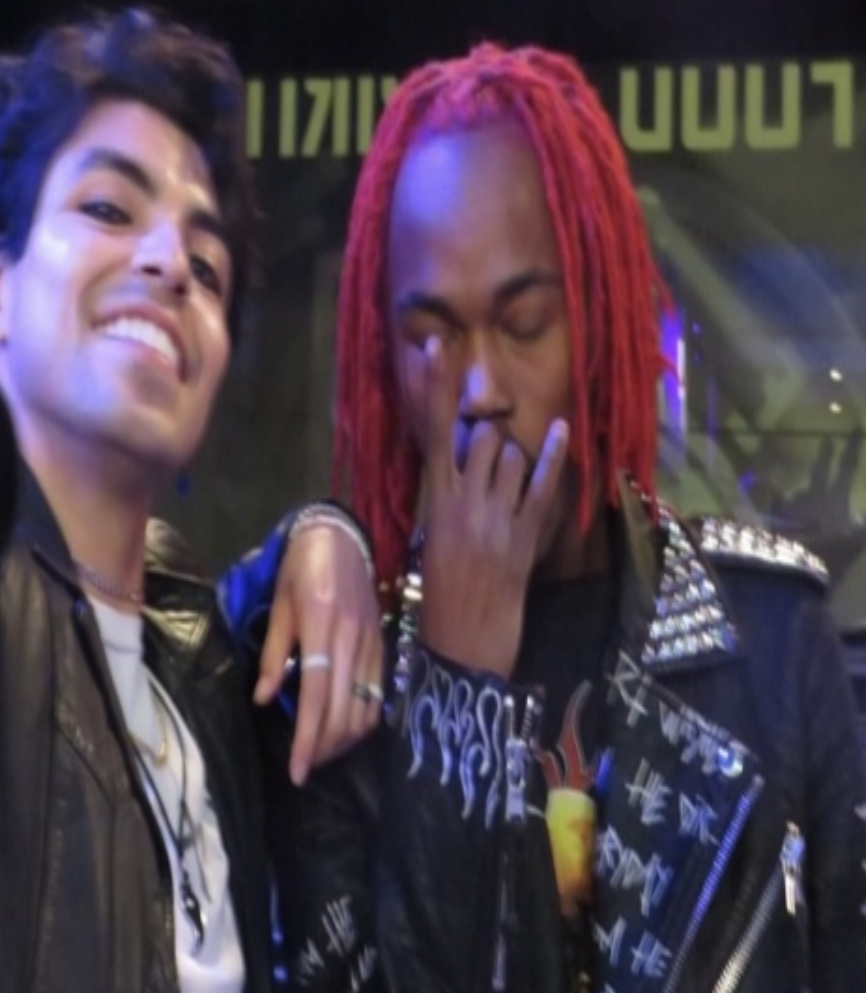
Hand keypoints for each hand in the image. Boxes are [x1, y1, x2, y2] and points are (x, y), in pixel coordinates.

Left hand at [254, 519, 382, 785]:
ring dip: (345, 739)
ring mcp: (372, 642)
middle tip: (306, 766)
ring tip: (323, 750)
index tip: (298, 771)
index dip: (308, 738)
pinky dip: (364, 719)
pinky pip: (378, 693)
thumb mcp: (279, 606)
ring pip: (366, 708)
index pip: (316, 696)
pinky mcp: (382, 643)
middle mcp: (351, 639)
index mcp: (320, 627)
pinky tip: (346, 727)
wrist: (340, 536)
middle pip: (343, 710)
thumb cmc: (300, 568)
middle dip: (325, 747)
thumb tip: (265, 700)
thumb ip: (274, 654)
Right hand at [418, 337, 568, 676]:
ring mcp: (496, 519)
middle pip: (480, 437)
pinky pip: (542, 487)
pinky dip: (552, 458)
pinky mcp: (525, 538)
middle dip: (486, 435)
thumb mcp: (434, 537)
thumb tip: (465, 453)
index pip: (432, 432)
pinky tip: (561, 431)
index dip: (435, 388)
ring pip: (510, 456)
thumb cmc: (441, 596)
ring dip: (512, 458)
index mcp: (434, 503)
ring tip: (505, 485)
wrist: (462, 646)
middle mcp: (464, 503)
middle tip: (484, 455)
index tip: (435, 346)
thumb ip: (448, 494)